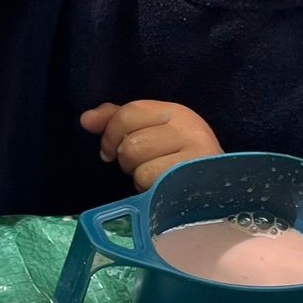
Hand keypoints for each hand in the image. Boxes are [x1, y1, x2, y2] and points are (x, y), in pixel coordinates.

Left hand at [81, 100, 221, 190]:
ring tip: (155, 176)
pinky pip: (150, 183)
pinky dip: (148, 189)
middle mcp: (189, 129)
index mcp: (176, 112)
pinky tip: (162, 188)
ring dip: (138, 176)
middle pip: (131, 143)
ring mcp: (195, 156)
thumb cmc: (177, 157)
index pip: (130, 112)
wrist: (217, 186)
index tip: (108, 151)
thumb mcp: (150, 131)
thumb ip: (116, 120)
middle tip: (141, 165)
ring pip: (139, 165)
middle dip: (126, 160)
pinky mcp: (193, 181)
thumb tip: (85, 119)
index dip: (110, 133)